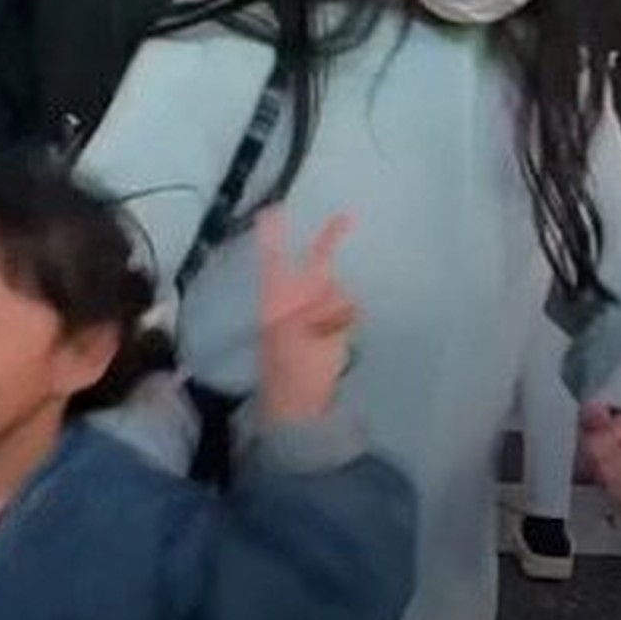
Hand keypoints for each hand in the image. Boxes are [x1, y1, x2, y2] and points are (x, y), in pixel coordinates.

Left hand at [258, 207, 355, 424]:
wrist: (301, 410)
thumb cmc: (292, 373)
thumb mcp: (301, 339)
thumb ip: (327, 316)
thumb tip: (346, 303)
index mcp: (277, 299)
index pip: (274, 257)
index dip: (274, 234)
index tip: (273, 209)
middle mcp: (298, 300)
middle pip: (315, 262)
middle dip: (329, 240)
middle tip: (346, 216)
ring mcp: (317, 315)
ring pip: (336, 290)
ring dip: (337, 301)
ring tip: (330, 328)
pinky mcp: (334, 331)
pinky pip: (347, 311)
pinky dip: (345, 318)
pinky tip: (337, 337)